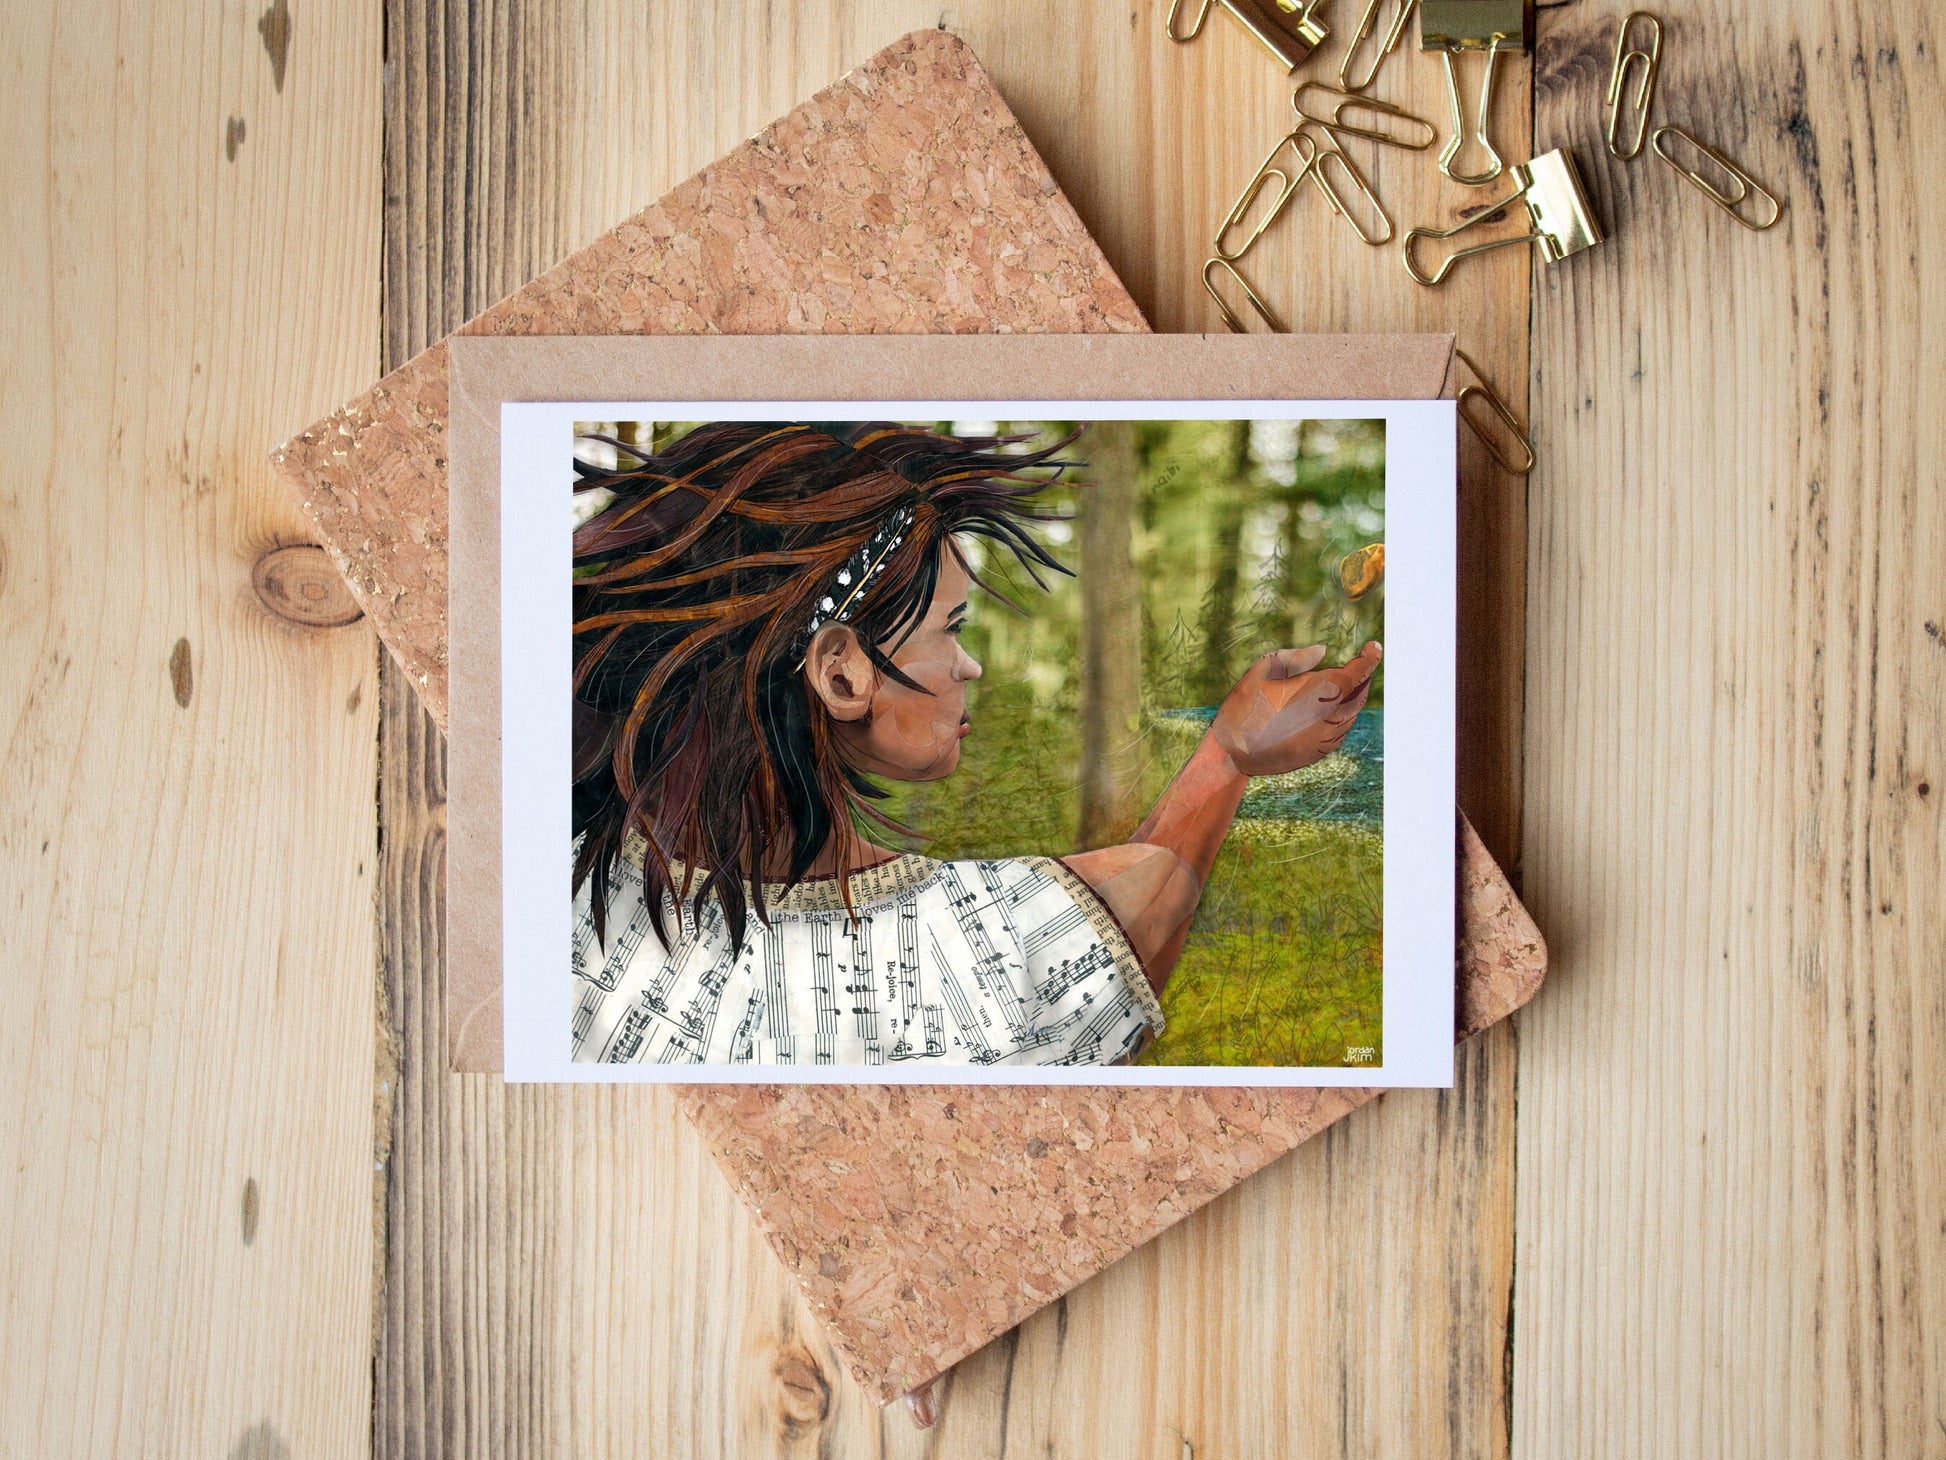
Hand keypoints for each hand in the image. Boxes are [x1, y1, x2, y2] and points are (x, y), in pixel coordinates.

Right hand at [1209, 641, 1380, 776]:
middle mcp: (1326, 718)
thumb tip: (1324, 652)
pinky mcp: (1319, 752)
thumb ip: (1295, 658)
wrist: (1232, 755)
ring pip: (1351, 714)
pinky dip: (1341, 716)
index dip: (1369, 659)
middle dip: (1361, 678)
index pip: (1355, 674)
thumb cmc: (1243, 708)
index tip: (1373, 647)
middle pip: (1358, 694)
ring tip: (1340, 685)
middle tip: (1357, 664)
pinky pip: (1341, 730)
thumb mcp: (1261, 672)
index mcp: (1315, 694)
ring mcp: (1324, 739)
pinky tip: (1326, 710)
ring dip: (1351, 697)